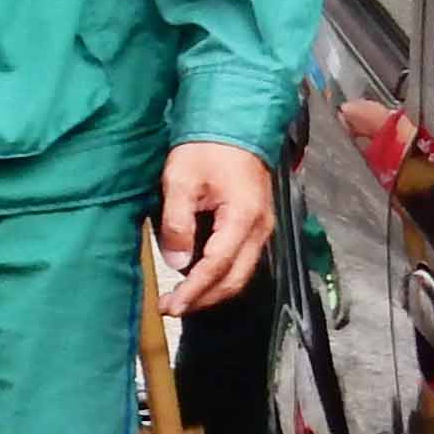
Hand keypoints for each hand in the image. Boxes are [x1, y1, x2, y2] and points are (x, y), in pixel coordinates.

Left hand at [157, 140, 278, 314]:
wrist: (235, 126)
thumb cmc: (206, 149)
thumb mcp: (181, 180)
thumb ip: (177, 223)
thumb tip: (177, 263)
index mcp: (242, 217)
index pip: (217, 266)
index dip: (194, 291)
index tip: (171, 306)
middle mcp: (260, 228)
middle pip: (235, 279)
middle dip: (204, 299)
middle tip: (172, 308)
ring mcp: (262, 228)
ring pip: (241, 273)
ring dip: (212, 290)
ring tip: (181, 298)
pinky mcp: (256, 226)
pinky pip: (242, 260)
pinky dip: (220, 275)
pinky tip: (197, 278)